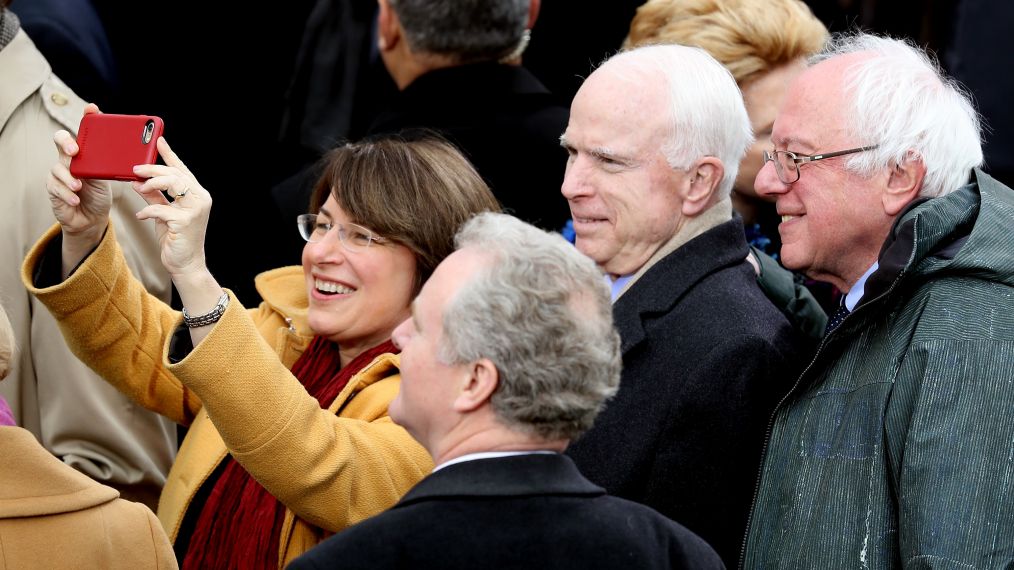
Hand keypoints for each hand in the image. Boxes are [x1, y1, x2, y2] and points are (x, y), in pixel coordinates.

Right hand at [48, 104, 111, 245]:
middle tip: (75, 150)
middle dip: (67, 142)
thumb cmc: (99, 195)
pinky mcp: (53, 188)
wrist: (90, 218)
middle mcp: (69, 159)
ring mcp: (59, 173)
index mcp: (85, 153)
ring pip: (58, 167)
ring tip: (79, 186)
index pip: (83, 130)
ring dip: (69, 177)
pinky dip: (66, 193)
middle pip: (61, 140)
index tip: (92, 109)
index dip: (86, 118)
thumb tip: (134, 158)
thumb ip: (113, 167)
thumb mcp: (108, 179)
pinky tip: (75, 198)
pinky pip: (56, 187)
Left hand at [132, 137, 212, 279]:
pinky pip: (161, 208)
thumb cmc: (177, 238)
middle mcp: (200, 199)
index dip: (170, 154)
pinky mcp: (185, 222)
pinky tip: (141, 215)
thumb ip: (153, 196)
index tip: (159, 141)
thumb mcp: (163, 213)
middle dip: (153, 169)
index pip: (182, 169)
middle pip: (175, 174)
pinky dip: (147, 210)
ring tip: (138, 187)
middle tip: (135, 169)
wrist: (186, 264)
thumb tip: (137, 181)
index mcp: (197, 194)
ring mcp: (195, 210)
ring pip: (172, 184)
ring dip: (151, 184)